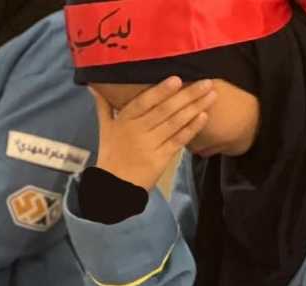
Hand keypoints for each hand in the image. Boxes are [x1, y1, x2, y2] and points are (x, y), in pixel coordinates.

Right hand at [93, 77, 215, 189]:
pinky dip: (191, 129)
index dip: (161, 91)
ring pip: (175, 123)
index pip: (144, 102)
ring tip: (212, 95)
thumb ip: (104, 106)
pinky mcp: (161, 159)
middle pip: (165, 110)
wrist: (114, 186)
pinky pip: (178, 141)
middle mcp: (138, 131)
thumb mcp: (104, 129)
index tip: (177, 79)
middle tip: (207, 82)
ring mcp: (150, 145)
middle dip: (187, 95)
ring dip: (195, 108)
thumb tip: (94, 86)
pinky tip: (204, 117)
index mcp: (124, 120)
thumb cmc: (111, 155)